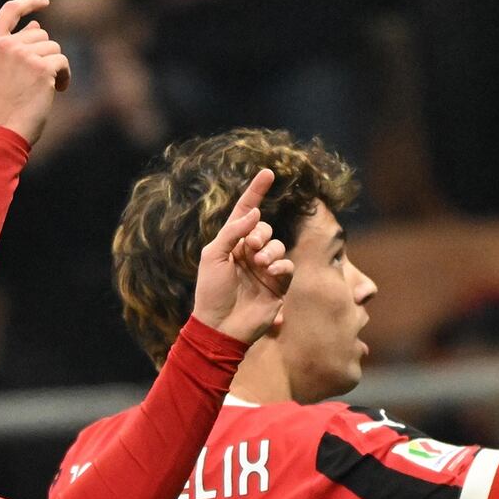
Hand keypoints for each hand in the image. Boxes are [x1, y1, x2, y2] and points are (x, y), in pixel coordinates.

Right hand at [0, 0, 70, 144]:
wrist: (4, 129)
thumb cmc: (2, 104)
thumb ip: (10, 46)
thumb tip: (36, 25)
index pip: (10, 10)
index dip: (30, 3)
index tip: (44, 3)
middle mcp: (6, 46)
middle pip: (40, 34)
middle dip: (44, 55)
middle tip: (38, 79)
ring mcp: (23, 55)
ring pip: (53, 48)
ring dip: (55, 67)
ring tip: (45, 87)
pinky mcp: (41, 68)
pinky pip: (63, 62)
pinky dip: (65, 76)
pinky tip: (58, 90)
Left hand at [192, 169, 293, 343]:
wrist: (220, 326)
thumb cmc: (211, 291)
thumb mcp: (213, 256)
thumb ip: (232, 232)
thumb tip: (255, 213)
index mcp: (230, 244)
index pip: (245, 212)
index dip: (256, 192)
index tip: (268, 172)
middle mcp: (248, 253)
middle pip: (264, 228)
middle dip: (260, 233)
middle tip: (250, 247)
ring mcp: (264, 269)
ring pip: (278, 245)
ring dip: (269, 251)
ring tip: (259, 264)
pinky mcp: (278, 285)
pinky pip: (287, 265)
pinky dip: (281, 265)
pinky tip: (270, 272)